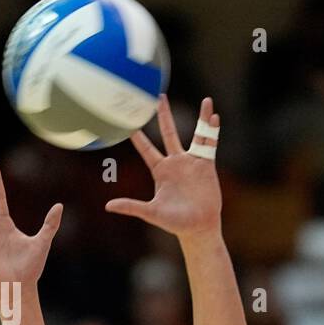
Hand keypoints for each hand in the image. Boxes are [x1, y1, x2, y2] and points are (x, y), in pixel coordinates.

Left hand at [106, 95, 221, 242]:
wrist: (199, 227)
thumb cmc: (175, 222)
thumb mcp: (151, 213)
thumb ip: (131, 206)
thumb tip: (108, 206)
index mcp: (160, 170)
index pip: (146, 148)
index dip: (137, 135)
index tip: (128, 120)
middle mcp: (176, 162)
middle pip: (169, 132)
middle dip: (164, 115)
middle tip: (158, 96)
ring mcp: (192, 162)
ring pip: (197, 134)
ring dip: (202, 118)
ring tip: (207, 101)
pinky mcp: (207, 166)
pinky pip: (211, 145)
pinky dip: (213, 132)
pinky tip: (215, 118)